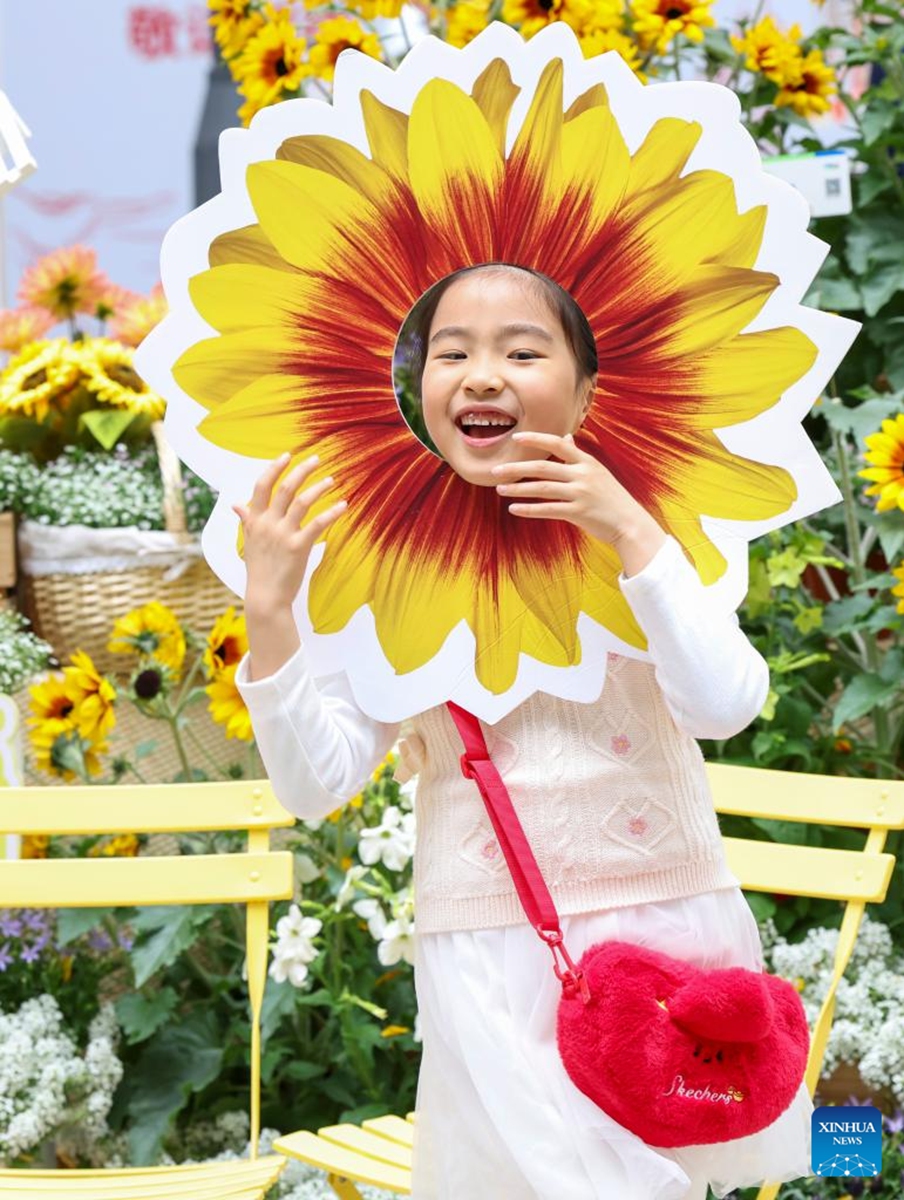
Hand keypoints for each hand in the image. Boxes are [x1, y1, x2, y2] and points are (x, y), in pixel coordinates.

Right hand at [233, 451, 346, 614]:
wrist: (265, 597)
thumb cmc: (259, 570)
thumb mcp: (249, 542)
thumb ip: (246, 520)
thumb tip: (235, 504)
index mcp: (255, 520)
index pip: (261, 486)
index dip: (274, 468)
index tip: (287, 455)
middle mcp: (267, 524)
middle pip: (284, 488)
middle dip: (301, 470)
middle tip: (317, 459)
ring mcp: (282, 535)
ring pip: (301, 502)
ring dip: (319, 488)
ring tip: (332, 480)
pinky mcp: (298, 547)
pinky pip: (318, 524)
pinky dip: (332, 513)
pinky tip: (344, 505)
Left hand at [491, 431, 665, 574]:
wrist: (630, 523)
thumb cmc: (611, 498)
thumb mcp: (598, 472)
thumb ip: (579, 456)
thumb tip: (567, 438)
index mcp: (586, 462)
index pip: (557, 444)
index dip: (536, 439)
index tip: (515, 438)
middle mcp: (582, 474)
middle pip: (542, 467)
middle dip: (516, 468)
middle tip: (495, 470)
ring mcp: (581, 493)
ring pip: (542, 488)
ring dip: (518, 488)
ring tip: (500, 489)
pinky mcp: (578, 512)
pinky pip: (548, 509)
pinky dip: (529, 509)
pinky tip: (514, 508)